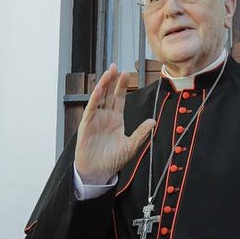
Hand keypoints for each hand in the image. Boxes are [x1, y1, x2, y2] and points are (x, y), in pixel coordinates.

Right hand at [74, 64, 155, 183]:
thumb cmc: (113, 160)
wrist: (98, 172)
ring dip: (102, 85)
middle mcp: (105, 116)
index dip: (122, 86)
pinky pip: (90, 110)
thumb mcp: (131, 146)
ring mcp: (95, 119)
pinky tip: (98, 90)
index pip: (119, 98)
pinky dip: (94, 99)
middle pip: (109, 94)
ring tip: (107, 73)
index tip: (127, 73)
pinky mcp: (87, 125)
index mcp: (116, 119)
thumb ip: (141, 133)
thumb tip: (153, 121)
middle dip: (112, 80)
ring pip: (99, 98)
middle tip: (115, 66)